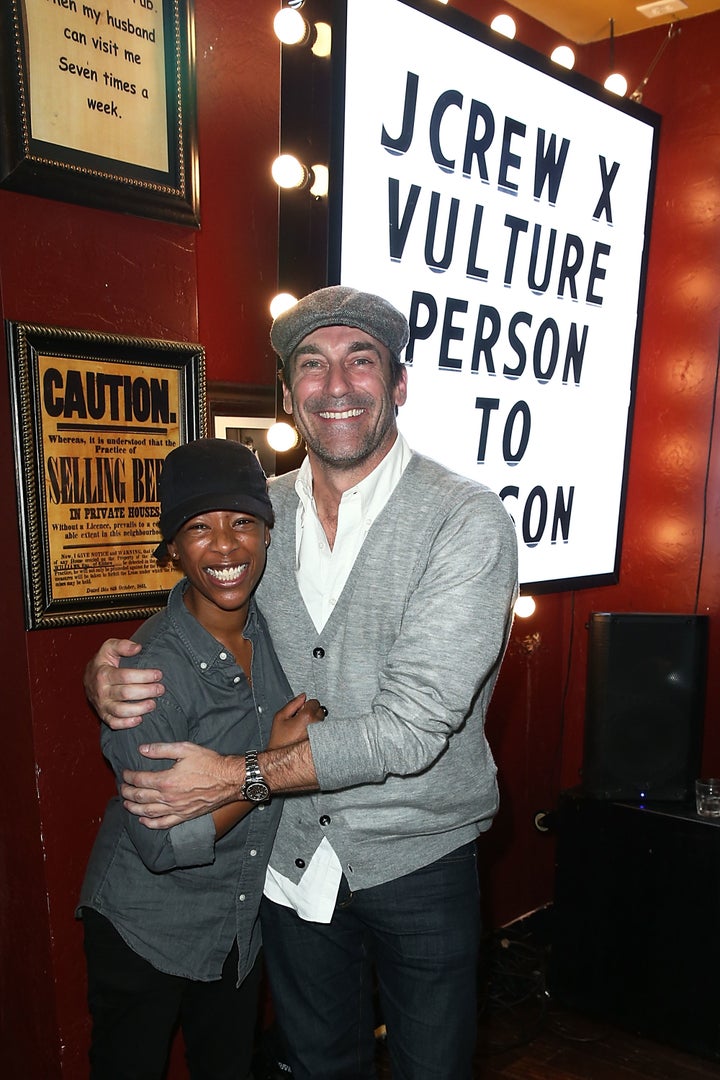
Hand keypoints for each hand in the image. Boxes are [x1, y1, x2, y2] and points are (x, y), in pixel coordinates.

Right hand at [83, 638, 164, 728]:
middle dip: (146, 691)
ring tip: (153, 704)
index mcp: (103, 674)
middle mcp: (101, 691)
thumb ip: (122, 645)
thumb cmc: (103, 662)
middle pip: (126, 694)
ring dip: (139, 709)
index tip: (158, 674)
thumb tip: (137, 648)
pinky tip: (140, 719)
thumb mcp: (108, 648)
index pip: (126, 676)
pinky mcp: (103, 715)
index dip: (144, 675)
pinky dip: (126, 723)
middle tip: (160, 689)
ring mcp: (102, 705)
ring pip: (120, 711)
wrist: (88, 678)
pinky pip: (114, 723)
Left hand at [121, 742, 242, 828]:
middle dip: (128, 792)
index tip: (125, 773)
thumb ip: (162, 749)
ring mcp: (176, 809)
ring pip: (148, 812)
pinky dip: (150, 824)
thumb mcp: (185, 749)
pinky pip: (163, 824)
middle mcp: (168, 798)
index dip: (129, 776)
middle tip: (122, 788)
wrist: (229, 779)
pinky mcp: (184, 816)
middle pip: (140, 797)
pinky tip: (143, 821)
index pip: (140, 780)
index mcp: (167, 780)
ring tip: (126, 803)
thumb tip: (143, 749)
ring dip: (134, 808)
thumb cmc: (209, 762)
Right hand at [268, 694, 326, 749]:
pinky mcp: (322, 743)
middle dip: (312, 713)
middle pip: (320, 711)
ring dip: (315, 722)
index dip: (306, 705)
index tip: (300, 711)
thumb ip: (293, 704)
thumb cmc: (280, 740)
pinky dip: (318, 732)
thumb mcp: (280, 717)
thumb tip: (303, 696)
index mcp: (307, 717)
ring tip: (303, 729)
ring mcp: (321, 735)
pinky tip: (307, 736)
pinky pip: (324, 732)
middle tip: (301, 720)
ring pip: (323, 721)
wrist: (282, 758)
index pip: (314, 702)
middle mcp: (317, 725)